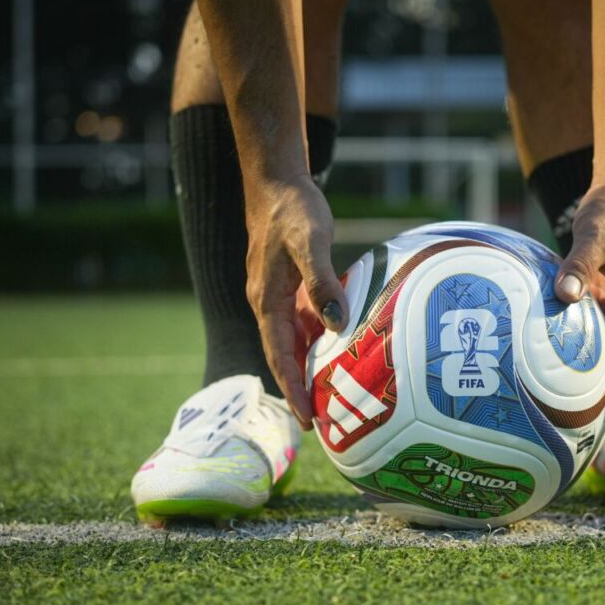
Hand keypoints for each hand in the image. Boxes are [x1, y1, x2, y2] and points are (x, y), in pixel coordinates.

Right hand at [245, 175, 347, 429]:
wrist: (277, 180)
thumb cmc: (293, 208)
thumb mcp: (310, 241)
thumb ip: (321, 282)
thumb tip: (334, 325)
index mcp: (267, 300)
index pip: (279, 356)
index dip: (293, 389)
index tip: (307, 420)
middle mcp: (267, 303)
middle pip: (283, 356)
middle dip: (299, 389)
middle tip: (320, 424)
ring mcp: (277, 295)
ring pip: (292, 341)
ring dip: (308, 367)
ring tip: (330, 396)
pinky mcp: (288, 284)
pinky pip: (301, 321)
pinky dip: (316, 340)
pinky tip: (336, 349)